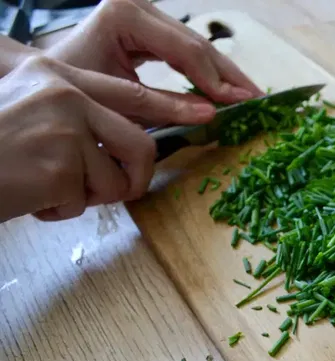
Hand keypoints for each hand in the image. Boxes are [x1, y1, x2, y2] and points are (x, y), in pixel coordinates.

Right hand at [0, 55, 182, 222]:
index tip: (206, 113)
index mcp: (59, 76)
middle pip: (141, 145)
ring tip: (49, 189)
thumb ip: (75, 113)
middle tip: (116, 190)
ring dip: (87, 198)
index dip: (171, 107)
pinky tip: (31, 198)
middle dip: (134, 179)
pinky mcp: (62, 169)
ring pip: (115, 182)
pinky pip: (82, 204)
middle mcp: (66, 97)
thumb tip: (125, 139)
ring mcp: (66, 132)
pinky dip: (59, 211)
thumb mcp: (29, 107)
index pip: (131, 94)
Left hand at [48, 0, 263, 104]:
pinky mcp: (149, 25)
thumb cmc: (76, 90)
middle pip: (197, 43)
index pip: (185, 50)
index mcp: (126, 15)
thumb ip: (167, 105)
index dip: (215, 79)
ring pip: (197, 45)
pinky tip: (228, 89)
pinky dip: (207, 72)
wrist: (50, 78)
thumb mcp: (121, 101)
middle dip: (228, 75)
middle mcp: (139, 6)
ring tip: (250, 97)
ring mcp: (146, 13)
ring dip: (224, 74)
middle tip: (257, 100)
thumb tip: (213, 114)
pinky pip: (187, 49)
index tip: (240, 104)